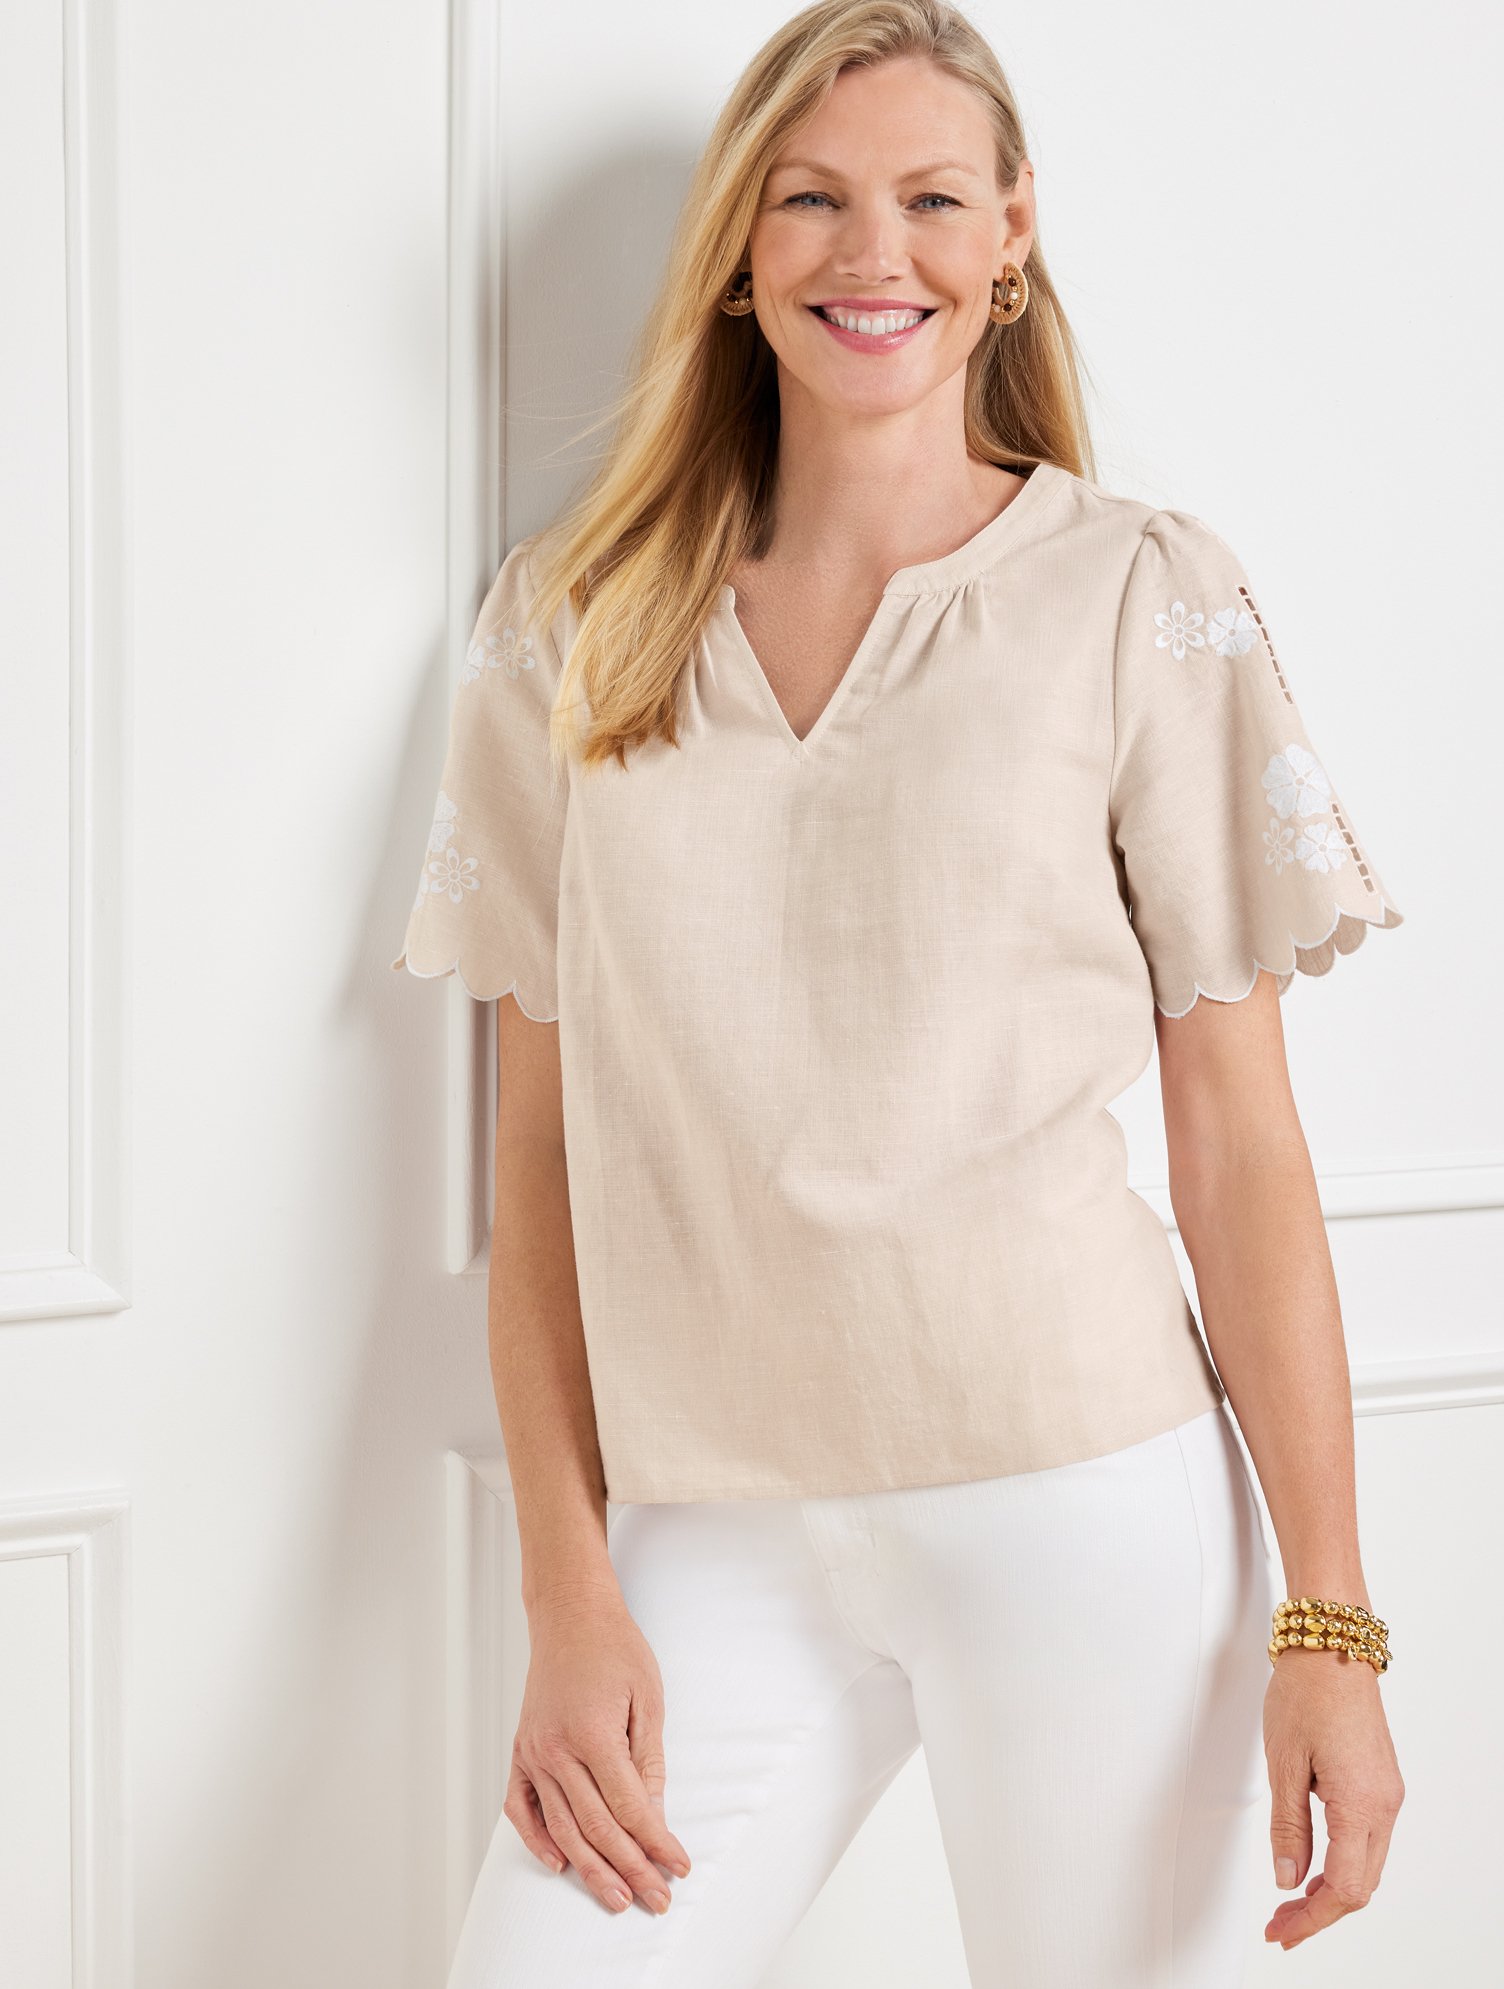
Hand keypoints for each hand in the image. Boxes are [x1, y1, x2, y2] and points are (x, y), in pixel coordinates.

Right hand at [505, 1585, 691, 1914]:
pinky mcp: (520, 1750)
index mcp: (592, 1734)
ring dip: (590, 1869)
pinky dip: (537, 1839)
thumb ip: (648, 1761)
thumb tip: (653, 1817)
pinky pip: (521, 1807)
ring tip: (615, 1899)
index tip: (679, 1868)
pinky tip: (559, 1864)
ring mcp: (533, 1752)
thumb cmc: (615, 1648)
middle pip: (596, 1827)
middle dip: (629, 1869)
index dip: (656, 1843)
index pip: (629, 1807)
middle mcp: (556, 1750)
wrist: (570, 1615)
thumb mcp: (648, 1698)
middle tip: (655, 1900)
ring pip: (561, 1827)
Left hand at [1263, 1650, 1404, 1948]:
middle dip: (1319, 1912)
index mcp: (1361, 1804)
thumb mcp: (1283, 1764)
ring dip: (1331, 1889)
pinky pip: (1368, 1839)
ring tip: (1291, 1900)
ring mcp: (1388, 1794)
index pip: (1344, 1889)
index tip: (1282, 1930)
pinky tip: (1314, 1864)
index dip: (1312, 1918)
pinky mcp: (1381, 1782)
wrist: (1331, 1646)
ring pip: (1367, 1865)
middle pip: (1360, 1886)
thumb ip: (1287, 1827)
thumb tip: (1287, 1878)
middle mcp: (1385, 1805)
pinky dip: (1342, 1862)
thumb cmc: (1306, 1692)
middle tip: (1280, 1923)